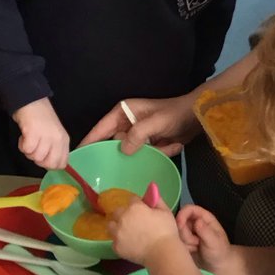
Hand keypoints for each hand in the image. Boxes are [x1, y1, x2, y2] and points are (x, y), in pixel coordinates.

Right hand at [13, 98, 70, 169]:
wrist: (31, 101)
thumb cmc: (41, 118)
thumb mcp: (54, 134)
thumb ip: (55, 149)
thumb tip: (51, 165)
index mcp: (64, 140)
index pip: (61, 163)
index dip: (49, 164)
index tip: (42, 157)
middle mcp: (57, 139)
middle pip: (48, 164)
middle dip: (38, 160)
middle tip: (35, 148)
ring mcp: (46, 136)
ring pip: (36, 157)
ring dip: (28, 151)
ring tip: (29, 139)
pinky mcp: (33, 133)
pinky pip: (26, 149)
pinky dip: (22, 145)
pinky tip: (24, 136)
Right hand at [80, 92, 200, 156]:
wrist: (197, 116)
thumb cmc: (174, 114)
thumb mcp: (155, 122)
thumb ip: (138, 134)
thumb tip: (123, 149)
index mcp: (123, 112)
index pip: (100, 129)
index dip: (89, 142)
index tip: (77, 157)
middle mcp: (127, 123)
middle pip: (115, 144)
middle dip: (126, 152)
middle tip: (128, 162)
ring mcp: (139, 135)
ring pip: (132, 152)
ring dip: (151, 151)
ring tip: (164, 142)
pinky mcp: (150, 144)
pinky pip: (147, 155)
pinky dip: (161, 152)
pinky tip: (173, 143)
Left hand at [109, 196, 181, 264]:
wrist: (163, 253)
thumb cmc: (166, 231)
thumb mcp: (165, 212)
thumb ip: (157, 200)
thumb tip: (152, 188)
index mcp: (134, 207)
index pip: (132, 200)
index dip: (138, 205)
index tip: (143, 211)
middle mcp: (123, 218)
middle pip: (118, 211)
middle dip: (124, 214)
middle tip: (134, 223)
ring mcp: (117, 233)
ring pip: (111, 225)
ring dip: (117, 227)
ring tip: (127, 233)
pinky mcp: (116, 247)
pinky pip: (114, 242)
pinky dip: (120, 242)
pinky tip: (129, 245)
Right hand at [177, 205, 231, 273]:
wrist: (217, 267)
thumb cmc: (220, 252)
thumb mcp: (215, 242)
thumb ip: (206, 232)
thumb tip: (197, 221)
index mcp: (204, 217)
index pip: (189, 209)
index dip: (182, 214)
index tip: (180, 225)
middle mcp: (194, 222)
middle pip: (180, 221)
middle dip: (185, 234)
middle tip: (196, 243)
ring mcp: (188, 232)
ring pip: (177, 233)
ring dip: (185, 242)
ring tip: (196, 248)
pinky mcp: (183, 241)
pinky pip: (176, 242)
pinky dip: (183, 247)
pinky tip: (192, 251)